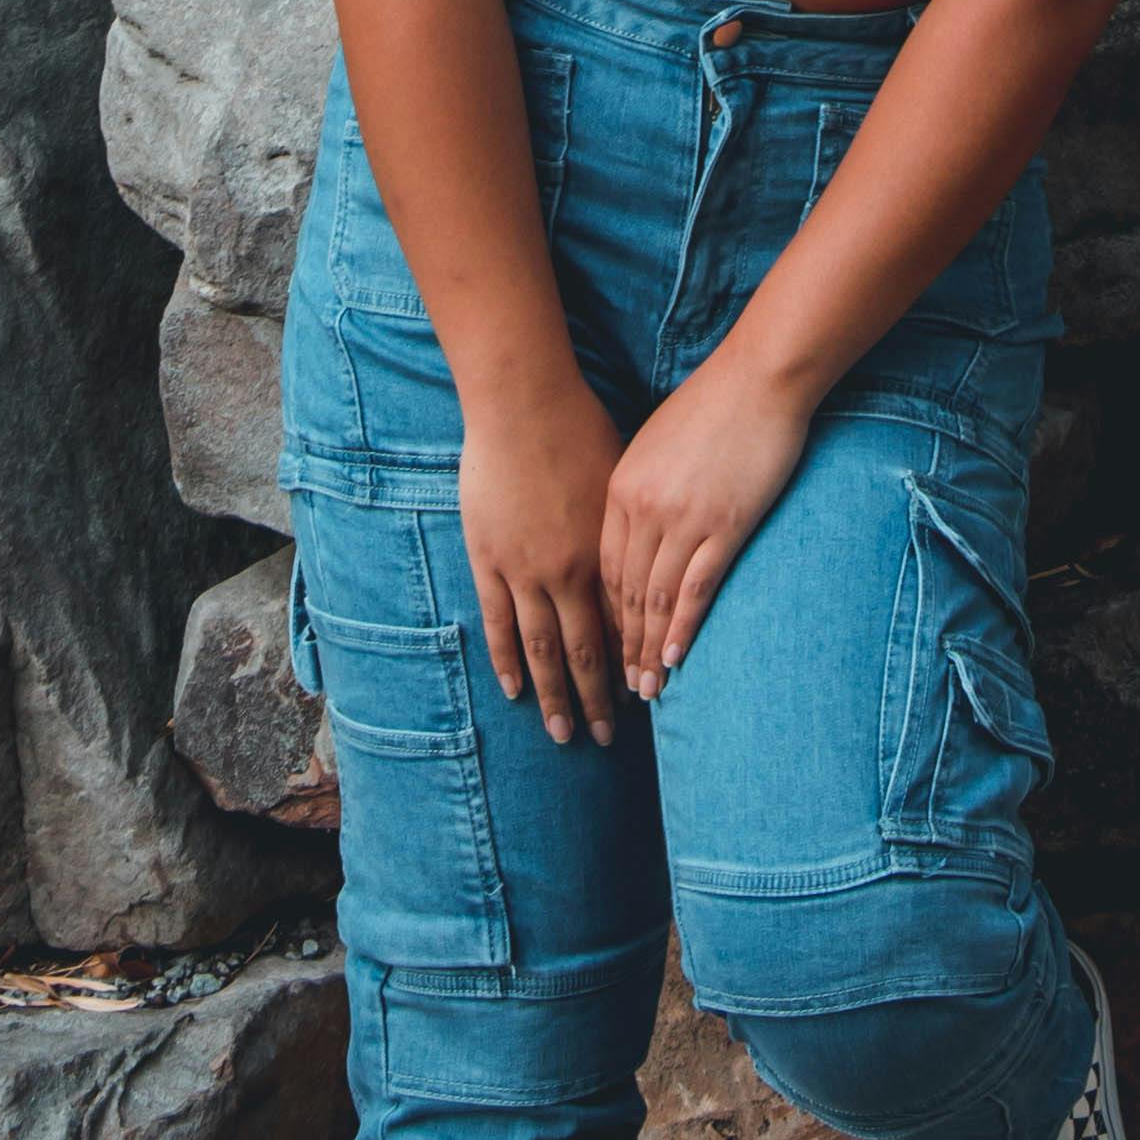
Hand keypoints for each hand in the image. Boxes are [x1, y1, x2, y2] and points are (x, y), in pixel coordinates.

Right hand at [457, 363, 627, 747]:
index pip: (624, 624)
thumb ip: (628, 521)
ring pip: (544, 649)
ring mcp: (525, 570)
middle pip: (588, 650)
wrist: (524, 402)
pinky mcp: (489, 560)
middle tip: (608, 738)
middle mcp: (570, 572)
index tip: (643, 695)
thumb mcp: (622, 476)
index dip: (632, 662)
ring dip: (556, 696)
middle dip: (599, 698)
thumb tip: (650, 545)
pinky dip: (508, 661)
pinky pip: (499, 622)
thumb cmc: (580, 426)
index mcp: (606, 551)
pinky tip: (517, 692)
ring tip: (564, 734)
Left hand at [602, 346, 821, 693]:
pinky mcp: (725, 525)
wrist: (758, 379)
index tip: (607, 651)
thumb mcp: (655, 446)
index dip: (607, 617)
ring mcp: (684, 519)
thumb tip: (636, 529)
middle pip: (625, 593)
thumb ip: (640, 489)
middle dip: (621, 647)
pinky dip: (683, 627)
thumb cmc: (711, 407)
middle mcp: (644, 509)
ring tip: (648, 690)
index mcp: (622, 489)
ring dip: (649, 649)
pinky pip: (696, 587)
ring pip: (657, 599)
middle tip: (621, 690)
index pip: (605, 570)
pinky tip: (676, 658)